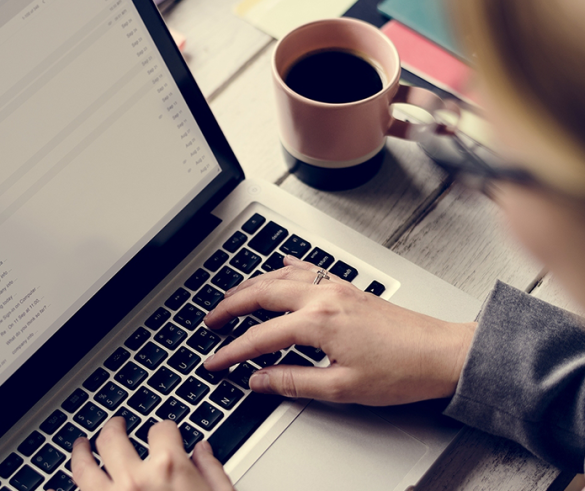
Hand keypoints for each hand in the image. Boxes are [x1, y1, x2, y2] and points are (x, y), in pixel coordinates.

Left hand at [68, 417, 233, 490]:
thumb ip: (213, 472)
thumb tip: (203, 451)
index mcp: (169, 469)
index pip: (161, 430)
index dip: (165, 431)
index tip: (164, 435)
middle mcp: (133, 480)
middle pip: (113, 438)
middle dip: (114, 428)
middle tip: (115, 427)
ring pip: (82, 467)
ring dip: (81, 452)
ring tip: (81, 446)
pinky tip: (53, 489)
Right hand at [203, 256, 476, 405]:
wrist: (442, 353)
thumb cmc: (402, 370)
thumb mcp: (342, 387)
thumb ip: (293, 381)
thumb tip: (259, 380)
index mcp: (318, 323)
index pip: (259, 337)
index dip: (231, 351)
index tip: (215, 361)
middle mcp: (323, 297)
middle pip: (261, 294)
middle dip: (230, 306)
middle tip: (210, 321)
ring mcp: (336, 288)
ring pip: (280, 276)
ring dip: (251, 285)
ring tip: (231, 297)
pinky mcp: (347, 287)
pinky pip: (307, 269)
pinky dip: (285, 268)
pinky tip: (279, 266)